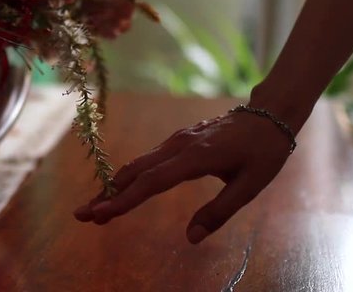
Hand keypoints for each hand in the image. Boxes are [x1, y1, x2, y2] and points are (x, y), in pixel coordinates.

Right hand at [73, 111, 293, 243]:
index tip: (100, 213)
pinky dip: (129, 176)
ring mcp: (176, 140)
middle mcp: (179, 146)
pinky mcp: (177, 140)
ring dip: (115, 185)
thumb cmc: (263, 152)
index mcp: (195, 158)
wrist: (269, 114)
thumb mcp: (250, 186)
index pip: (152, 183)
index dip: (124, 200)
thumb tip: (192, 239)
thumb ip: (219, 212)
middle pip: (135, 172)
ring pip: (138, 164)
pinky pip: (147, 159)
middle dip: (108, 194)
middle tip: (84, 215)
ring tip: (97, 207)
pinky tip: (123, 188)